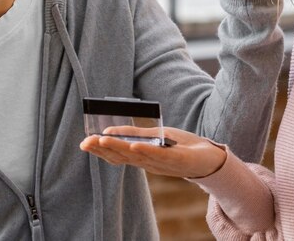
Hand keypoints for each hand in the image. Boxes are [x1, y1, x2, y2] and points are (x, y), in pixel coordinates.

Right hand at [80, 126, 226, 178]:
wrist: (209, 157)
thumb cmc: (180, 145)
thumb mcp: (154, 136)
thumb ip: (133, 134)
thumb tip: (109, 129)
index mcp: (141, 158)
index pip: (116, 156)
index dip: (100, 150)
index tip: (84, 142)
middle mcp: (148, 163)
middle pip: (122, 157)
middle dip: (103, 149)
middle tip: (86, 142)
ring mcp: (162, 163)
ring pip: (137, 156)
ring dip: (119, 148)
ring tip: (102, 139)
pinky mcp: (178, 159)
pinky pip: (160, 155)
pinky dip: (146, 151)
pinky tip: (135, 146)